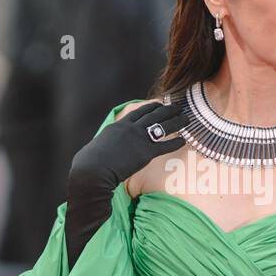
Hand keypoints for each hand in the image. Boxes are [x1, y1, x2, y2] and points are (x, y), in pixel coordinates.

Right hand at [68, 99, 188, 193]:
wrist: (92, 171)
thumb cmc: (89, 163)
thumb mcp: (96, 147)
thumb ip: (104, 145)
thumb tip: (99, 150)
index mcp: (119, 126)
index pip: (139, 112)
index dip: (152, 107)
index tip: (161, 104)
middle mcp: (131, 128)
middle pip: (154, 114)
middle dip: (168, 109)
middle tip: (178, 107)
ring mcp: (139, 139)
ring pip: (163, 125)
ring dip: (176, 121)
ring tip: (187, 118)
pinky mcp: (145, 153)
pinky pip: (165, 145)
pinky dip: (176, 142)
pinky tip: (184, 141)